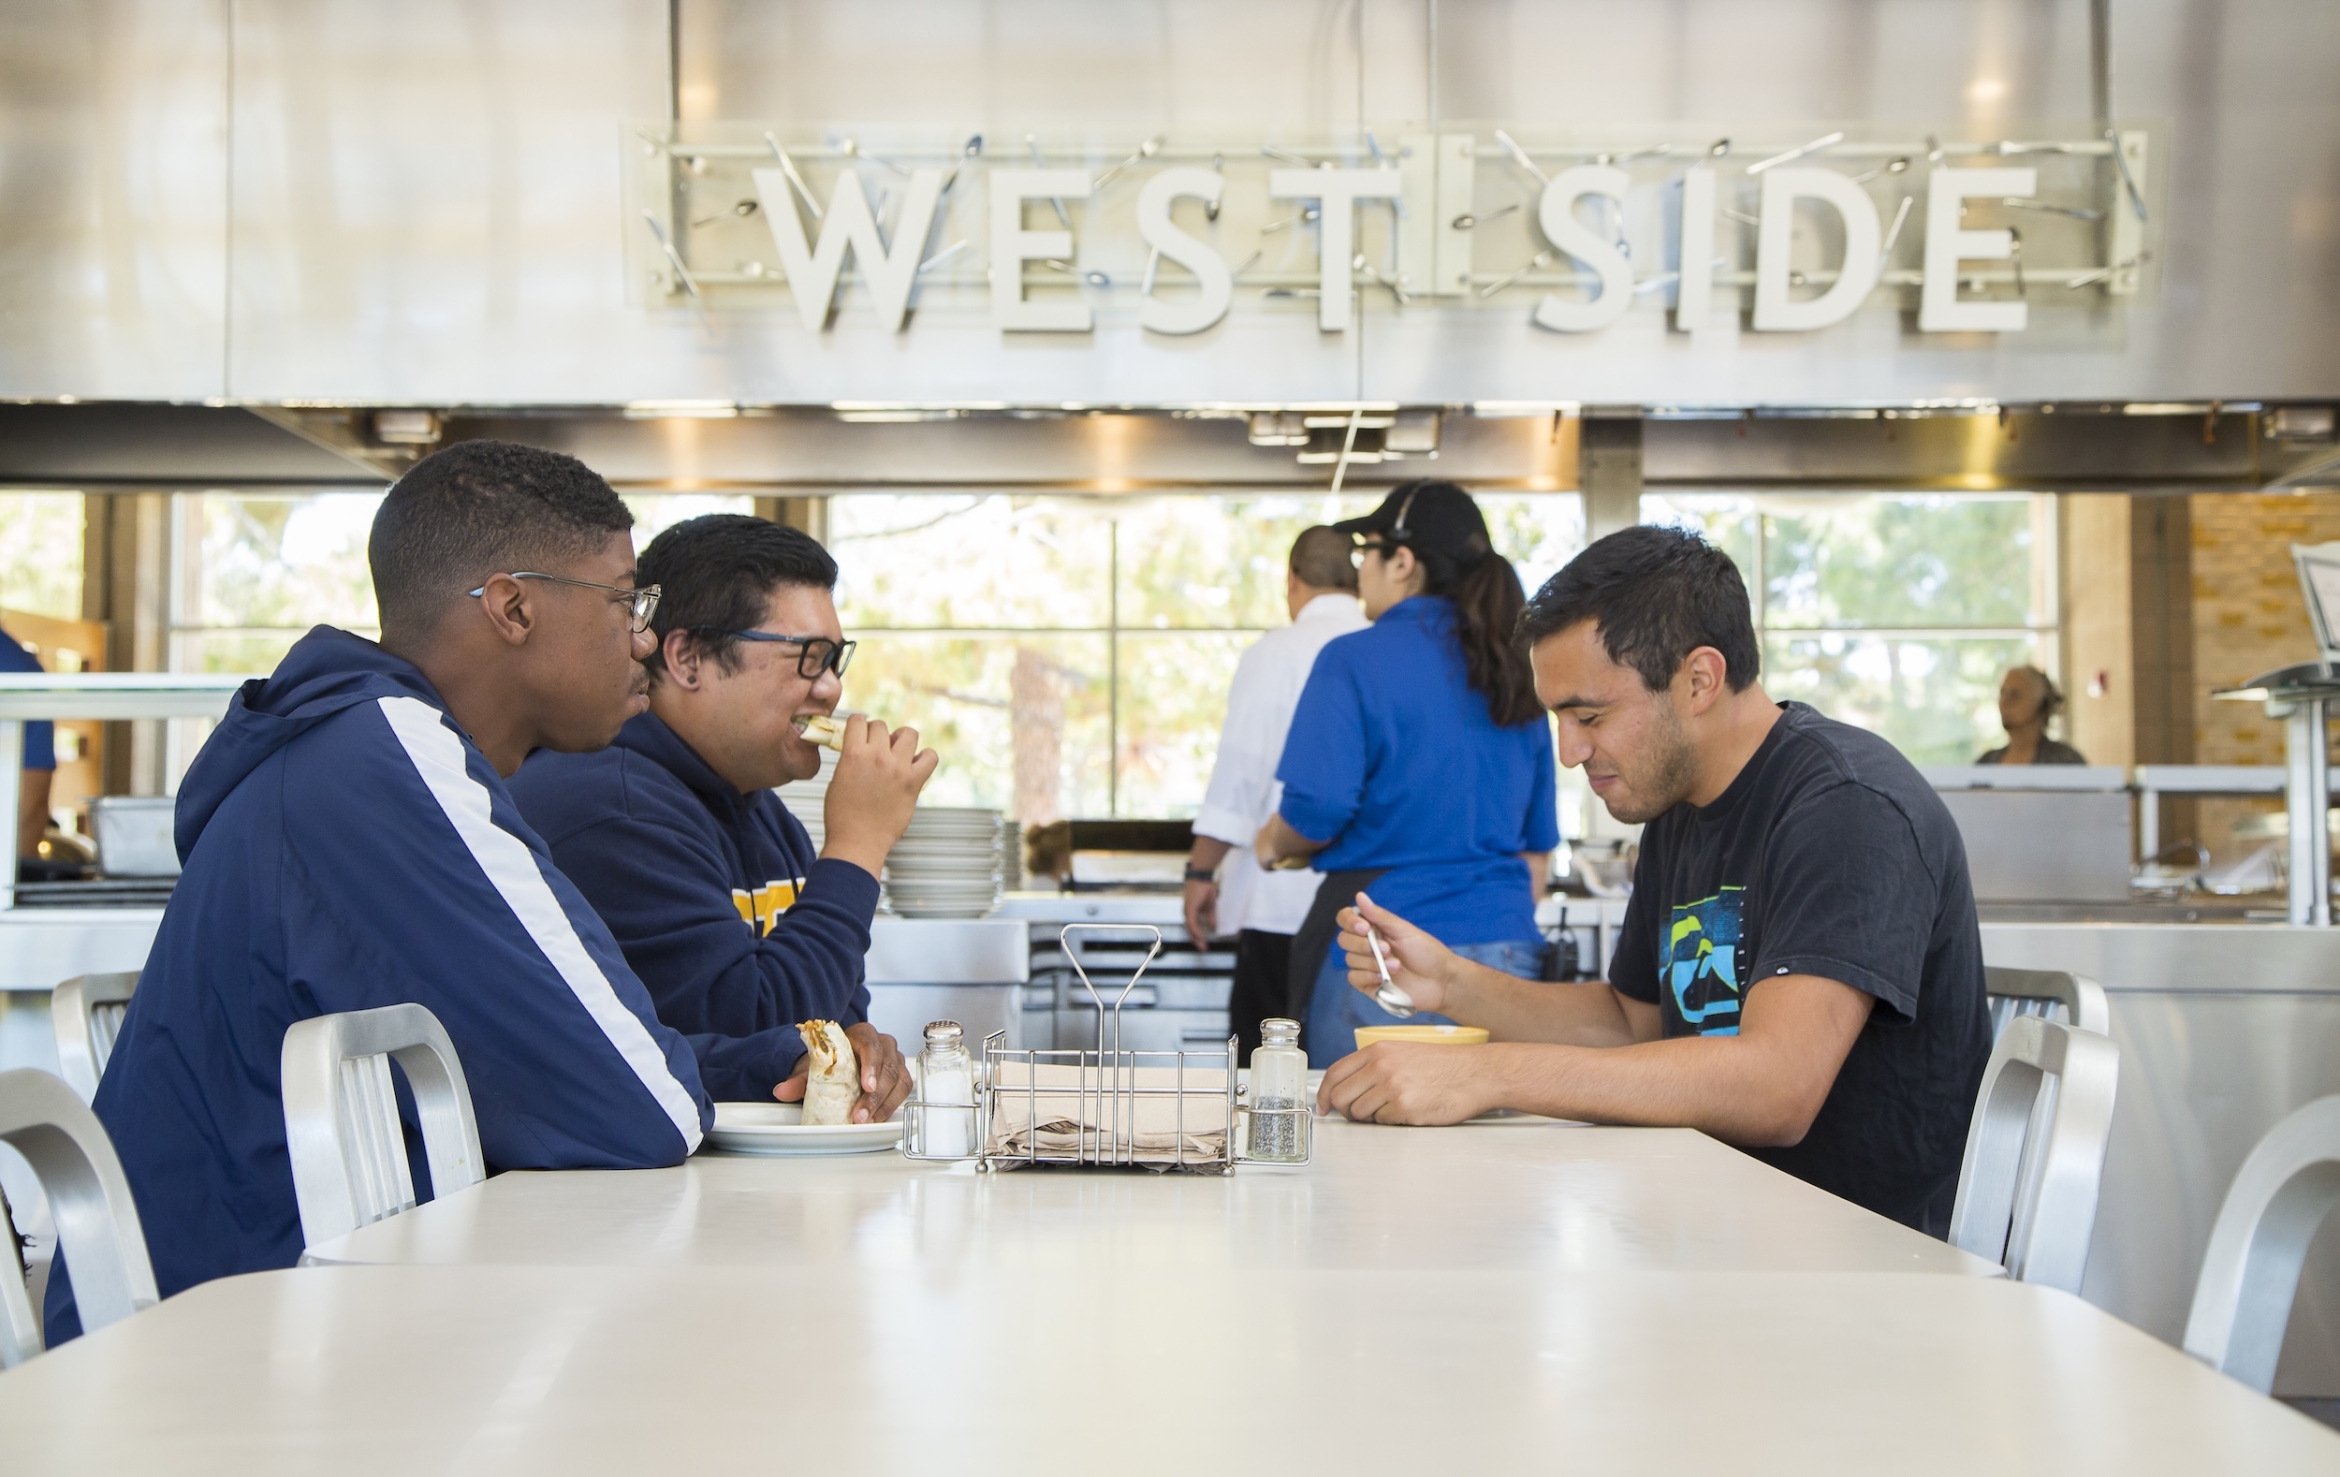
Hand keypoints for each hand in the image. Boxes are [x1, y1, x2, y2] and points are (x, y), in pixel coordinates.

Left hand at [769, 1025, 907, 1123]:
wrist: (839, 1063)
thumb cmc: (831, 1060)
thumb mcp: (812, 1067)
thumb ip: (798, 1079)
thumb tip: (781, 1091)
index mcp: (863, 1034)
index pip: (872, 1046)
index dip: (871, 1067)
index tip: (867, 1086)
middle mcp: (883, 1044)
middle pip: (887, 1067)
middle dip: (875, 1095)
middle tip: (861, 1115)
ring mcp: (894, 1059)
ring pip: (899, 1080)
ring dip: (884, 1104)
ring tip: (868, 1121)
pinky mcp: (900, 1075)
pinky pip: (903, 1090)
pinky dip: (891, 1105)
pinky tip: (877, 1118)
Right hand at [820, 715, 939, 876]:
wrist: (857, 843)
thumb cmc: (843, 817)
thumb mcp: (837, 780)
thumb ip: (851, 761)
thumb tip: (861, 751)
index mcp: (853, 754)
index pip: (858, 720)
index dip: (859, 725)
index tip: (860, 734)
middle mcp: (877, 756)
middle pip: (881, 726)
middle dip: (877, 735)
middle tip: (877, 749)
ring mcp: (898, 768)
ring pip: (909, 734)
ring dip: (902, 740)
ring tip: (898, 753)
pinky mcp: (914, 783)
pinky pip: (930, 757)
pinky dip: (926, 758)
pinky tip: (915, 766)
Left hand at [1182, 878, 1218, 945]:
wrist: (1202, 876)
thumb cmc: (1205, 888)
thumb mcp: (1210, 906)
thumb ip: (1211, 917)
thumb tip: (1213, 927)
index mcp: (1191, 912)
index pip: (1193, 927)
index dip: (1198, 936)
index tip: (1203, 944)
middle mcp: (1187, 912)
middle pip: (1190, 930)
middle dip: (1196, 940)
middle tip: (1203, 949)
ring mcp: (1187, 910)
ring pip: (1190, 928)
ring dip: (1196, 937)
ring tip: (1202, 945)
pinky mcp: (1189, 908)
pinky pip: (1191, 922)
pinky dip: (1195, 930)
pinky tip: (1200, 936)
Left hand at [1316, 1042, 1501, 1124]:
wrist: (1476, 1074)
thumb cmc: (1443, 1066)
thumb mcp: (1404, 1052)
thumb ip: (1375, 1065)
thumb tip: (1348, 1087)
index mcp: (1378, 1051)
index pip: (1336, 1074)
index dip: (1323, 1094)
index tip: (1323, 1107)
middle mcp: (1381, 1067)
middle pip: (1342, 1097)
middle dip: (1345, 1111)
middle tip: (1357, 1115)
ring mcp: (1392, 1087)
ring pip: (1360, 1113)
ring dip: (1370, 1117)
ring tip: (1392, 1109)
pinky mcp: (1405, 1108)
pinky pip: (1382, 1123)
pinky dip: (1390, 1121)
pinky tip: (1408, 1111)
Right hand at [1334, 893, 1458, 1015]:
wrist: (1442, 981)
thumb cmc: (1427, 953)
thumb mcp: (1404, 931)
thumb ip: (1379, 916)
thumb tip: (1359, 896)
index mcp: (1374, 929)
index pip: (1346, 920)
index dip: (1349, 922)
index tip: (1364, 927)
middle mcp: (1367, 946)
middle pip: (1344, 940)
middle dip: (1362, 944)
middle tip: (1387, 948)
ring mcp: (1367, 966)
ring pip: (1350, 960)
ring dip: (1372, 962)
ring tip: (1396, 965)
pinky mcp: (1370, 985)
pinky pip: (1354, 978)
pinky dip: (1366, 976)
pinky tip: (1383, 978)